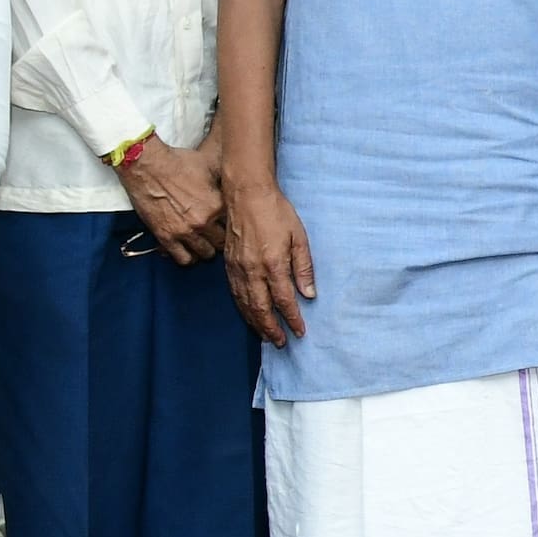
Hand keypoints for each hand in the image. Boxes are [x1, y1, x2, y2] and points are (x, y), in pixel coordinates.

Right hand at [118, 136, 227, 264]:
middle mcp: (204, 221)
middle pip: (222, 243)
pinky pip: (183, 259)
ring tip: (203, 242)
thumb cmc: (178, 161)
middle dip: (221, 239)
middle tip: (217, 235)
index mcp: (218, 204)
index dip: (233, 224)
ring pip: (205, 254)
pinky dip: (188, 256)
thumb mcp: (210, 164)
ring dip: (206, 249)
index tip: (230, 224)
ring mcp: (185, 231)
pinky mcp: (166, 237)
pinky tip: (187, 248)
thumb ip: (225, 179)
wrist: (147, 165)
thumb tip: (238, 181)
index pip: (235, 225)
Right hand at [221, 177, 316, 343]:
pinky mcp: (229, 264)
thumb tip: (309, 294)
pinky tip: (249, 315)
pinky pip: (235, 294)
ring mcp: (238, 268)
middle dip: (271, 329)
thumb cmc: (276, 211)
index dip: (292, 319)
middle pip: (261, 309)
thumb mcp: (298, 236)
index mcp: (273, 264)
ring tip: (265, 336)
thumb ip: (304, 267)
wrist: (246, 194)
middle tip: (280, 343)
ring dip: (256, 323)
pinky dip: (242, 309)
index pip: (284, 300)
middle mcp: (253, 270)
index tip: (300, 332)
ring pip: (245, 304)